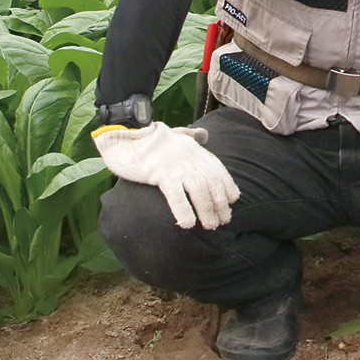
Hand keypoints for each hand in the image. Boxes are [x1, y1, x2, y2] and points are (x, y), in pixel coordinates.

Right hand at [93, 122, 240, 229]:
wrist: (127, 133)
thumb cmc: (149, 137)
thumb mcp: (175, 133)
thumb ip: (191, 134)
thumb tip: (205, 134)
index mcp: (195, 149)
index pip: (218, 169)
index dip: (228, 186)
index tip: (233, 201)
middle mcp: (190, 157)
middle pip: (212, 182)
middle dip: (220, 203)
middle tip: (224, 221)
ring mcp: (176, 165)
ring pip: (199, 191)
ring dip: (207, 211)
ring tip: (211, 227)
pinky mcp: (160, 173)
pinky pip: (176, 195)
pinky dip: (184, 211)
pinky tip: (187, 224)